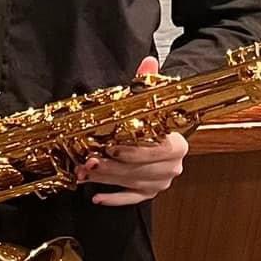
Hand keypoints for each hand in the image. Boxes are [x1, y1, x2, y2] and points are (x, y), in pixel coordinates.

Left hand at [79, 56, 188, 206]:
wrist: (163, 136)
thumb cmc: (152, 120)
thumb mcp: (149, 100)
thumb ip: (147, 82)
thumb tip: (148, 61)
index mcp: (177, 144)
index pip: (157, 151)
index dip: (132, 150)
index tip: (110, 147)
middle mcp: (173, 166)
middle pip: (140, 169)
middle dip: (110, 167)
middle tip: (87, 162)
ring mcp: (162, 182)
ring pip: (132, 183)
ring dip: (105, 179)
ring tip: (83, 173)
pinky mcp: (150, 193)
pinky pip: (132, 199)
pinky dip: (114, 199)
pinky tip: (96, 197)